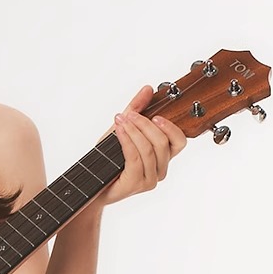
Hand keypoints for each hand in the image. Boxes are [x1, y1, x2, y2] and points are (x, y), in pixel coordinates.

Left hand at [97, 85, 186, 207]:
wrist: (92, 182)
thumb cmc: (109, 159)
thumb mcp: (123, 129)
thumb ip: (136, 109)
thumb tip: (147, 89)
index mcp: (163, 157)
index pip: (180, 142)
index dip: (171, 127)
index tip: (155, 115)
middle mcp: (160, 169)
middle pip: (162, 143)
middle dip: (145, 125)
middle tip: (130, 114)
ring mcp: (150, 179)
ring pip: (149, 150)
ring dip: (134, 131)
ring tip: (121, 121)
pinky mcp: (137, 184)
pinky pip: (135, 158)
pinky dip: (127, 141)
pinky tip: (119, 131)